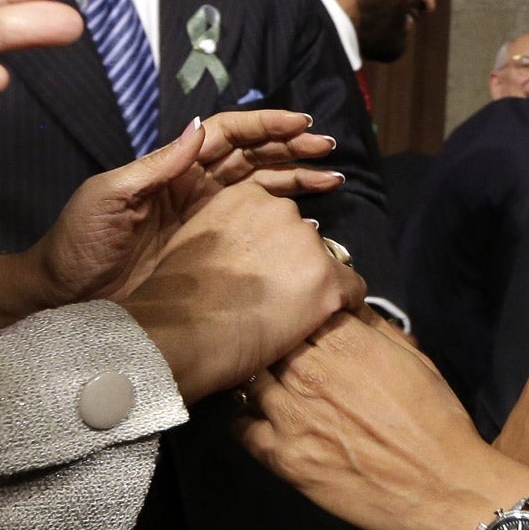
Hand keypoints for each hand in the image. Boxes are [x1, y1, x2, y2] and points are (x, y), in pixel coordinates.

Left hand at [0, 110, 343, 328]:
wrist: (64, 297)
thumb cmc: (79, 242)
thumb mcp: (109, 196)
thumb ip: (156, 166)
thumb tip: (199, 129)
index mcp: (172, 168)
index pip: (227, 135)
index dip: (265, 126)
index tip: (300, 124)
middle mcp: (194, 187)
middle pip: (253, 157)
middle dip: (291, 149)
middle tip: (326, 150)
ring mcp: (204, 219)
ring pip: (261, 188)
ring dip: (296, 180)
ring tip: (331, 179)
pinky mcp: (210, 251)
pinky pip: (254, 227)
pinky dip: (283, 221)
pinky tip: (309, 223)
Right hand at [118, 180, 363, 401]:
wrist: (179, 333)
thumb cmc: (175, 299)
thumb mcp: (194, 242)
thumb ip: (229, 232)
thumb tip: (246, 248)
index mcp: (246, 195)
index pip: (277, 218)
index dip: (272, 248)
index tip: (258, 273)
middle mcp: (282, 210)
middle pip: (304, 237)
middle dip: (294, 264)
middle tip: (269, 298)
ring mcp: (308, 243)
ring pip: (327, 263)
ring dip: (313, 285)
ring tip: (284, 315)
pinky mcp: (328, 280)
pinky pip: (353, 289)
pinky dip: (344, 304)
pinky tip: (323, 321)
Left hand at [237, 308, 528, 529]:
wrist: (441, 486)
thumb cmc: (436, 419)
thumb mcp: (415, 358)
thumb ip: (375, 327)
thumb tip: (347, 307)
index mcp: (345, 342)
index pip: (299, 311)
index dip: (301, 318)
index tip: (307, 329)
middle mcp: (310, 371)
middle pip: (270, 342)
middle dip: (276, 346)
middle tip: (290, 360)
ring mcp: (291, 413)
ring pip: (249, 380)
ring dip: (260, 381)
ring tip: (277, 391)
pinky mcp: (282, 455)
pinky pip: (240, 427)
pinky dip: (247, 419)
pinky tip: (266, 422)